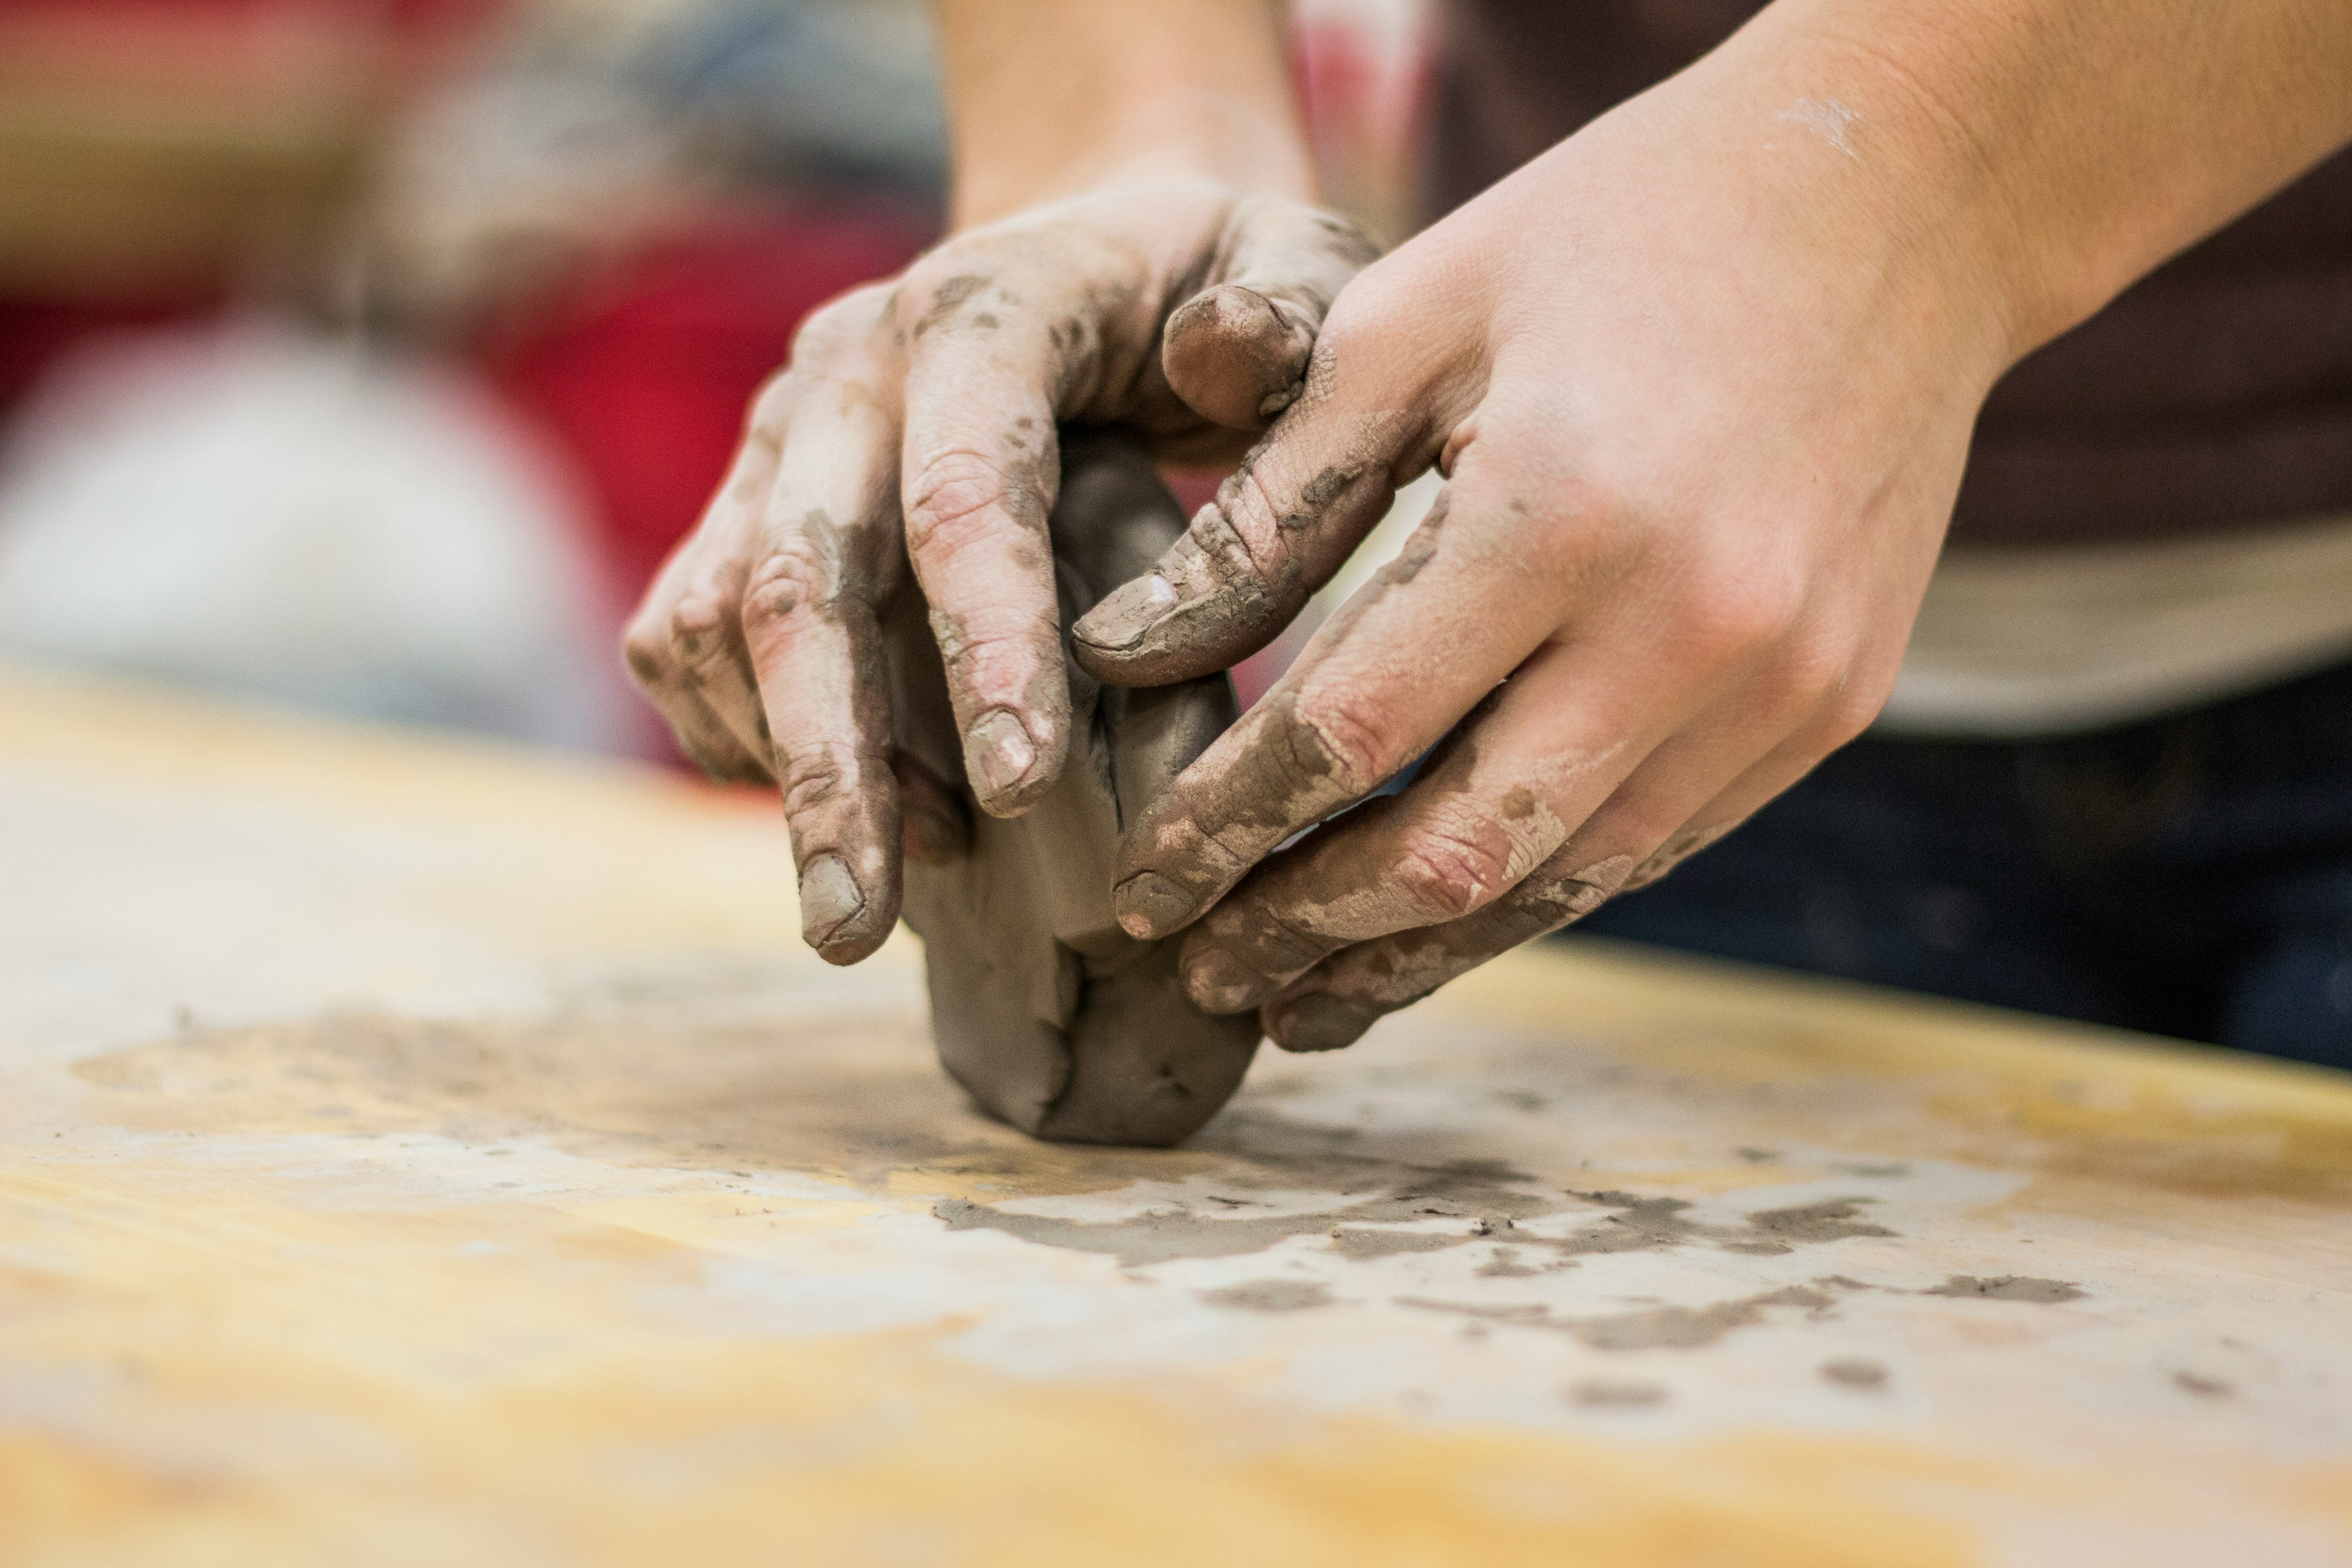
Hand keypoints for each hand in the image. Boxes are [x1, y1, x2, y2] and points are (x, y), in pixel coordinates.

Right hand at [622, 182, 1374, 963]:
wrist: (1097, 241)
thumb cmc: (1217, 278)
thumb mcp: (1295, 260)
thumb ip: (1287, 313)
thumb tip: (1218, 357)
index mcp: (984, 313)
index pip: (965, 490)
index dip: (986, 643)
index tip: (1022, 794)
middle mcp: (848, 371)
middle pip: (799, 577)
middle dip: (829, 763)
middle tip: (854, 929)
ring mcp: (778, 437)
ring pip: (716, 619)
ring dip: (784, 767)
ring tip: (874, 900)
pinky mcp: (744, 500)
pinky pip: (689, 634)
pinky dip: (742, 739)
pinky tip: (843, 814)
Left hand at [1072, 57, 2018, 1050]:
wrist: (1898, 196)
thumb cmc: (1615, 233)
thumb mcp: (1408, 322)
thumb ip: (1269, 507)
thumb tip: (1123, 655)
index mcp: (1559, 512)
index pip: (1348, 732)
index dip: (1224, 827)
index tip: (1138, 885)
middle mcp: (1689, 628)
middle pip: (1454, 851)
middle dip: (1307, 930)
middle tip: (1204, 971)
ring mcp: (1780, 685)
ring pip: (1563, 882)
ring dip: (1419, 953)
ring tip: (1304, 998)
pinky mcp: (1831, 705)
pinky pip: (1655, 842)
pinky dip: (1535, 890)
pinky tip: (1447, 914)